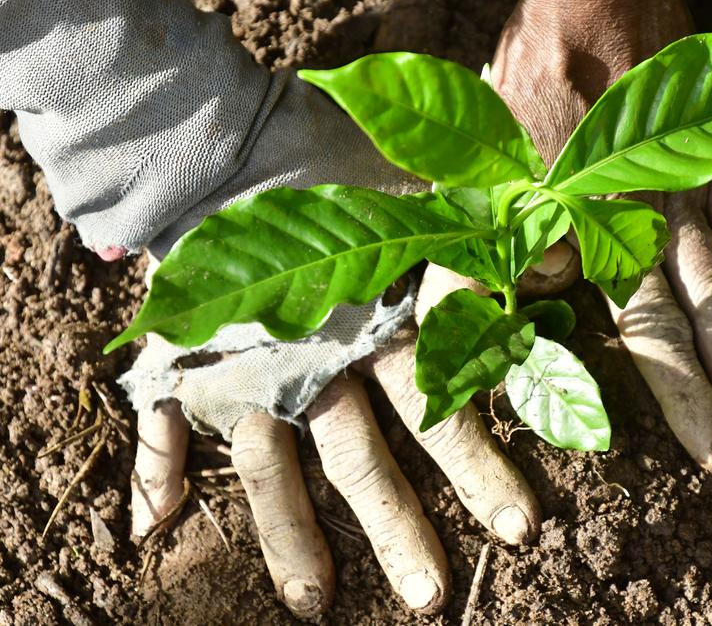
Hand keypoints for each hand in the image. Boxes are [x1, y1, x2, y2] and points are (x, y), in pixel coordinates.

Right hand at [122, 69, 546, 615]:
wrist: (220, 133)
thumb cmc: (328, 160)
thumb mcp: (420, 194)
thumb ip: (487, 237)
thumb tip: (563, 258)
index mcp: (374, 325)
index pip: (439, 408)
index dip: (480, 467)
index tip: (522, 529)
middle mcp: (312, 362)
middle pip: (360, 459)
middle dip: (398, 530)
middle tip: (430, 598)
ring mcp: (242, 368)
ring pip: (270, 469)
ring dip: (289, 537)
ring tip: (312, 602)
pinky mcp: (181, 357)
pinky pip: (157, 423)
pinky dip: (149, 469)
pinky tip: (147, 530)